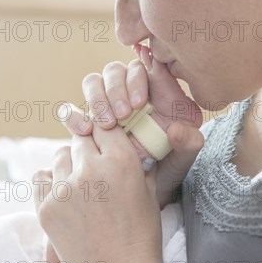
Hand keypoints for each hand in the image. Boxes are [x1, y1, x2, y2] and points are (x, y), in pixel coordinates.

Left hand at [32, 126, 163, 262]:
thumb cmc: (140, 234)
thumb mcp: (149, 190)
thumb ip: (135, 161)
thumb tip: (125, 141)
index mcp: (122, 161)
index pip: (105, 126)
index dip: (106, 133)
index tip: (105, 139)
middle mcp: (91, 170)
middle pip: (81, 138)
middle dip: (89, 148)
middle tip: (95, 164)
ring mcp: (64, 189)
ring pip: (60, 155)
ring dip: (70, 162)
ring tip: (80, 181)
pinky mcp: (45, 207)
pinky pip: (41, 177)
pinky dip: (51, 179)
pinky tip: (64, 191)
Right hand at [61, 45, 204, 206]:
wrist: (139, 196)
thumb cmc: (165, 171)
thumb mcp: (181, 161)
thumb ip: (189, 145)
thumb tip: (177, 129)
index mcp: (156, 93)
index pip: (145, 66)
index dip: (139, 78)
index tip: (139, 103)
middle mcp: (129, 92)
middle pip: (116, 70)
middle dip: (117, 89)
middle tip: (124, 115)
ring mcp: (106, 104)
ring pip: (94, 82)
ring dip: (98, 100)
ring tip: (107, 125)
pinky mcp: (87, 121)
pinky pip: (72, 108)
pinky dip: (73, 115)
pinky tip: (84, 131)